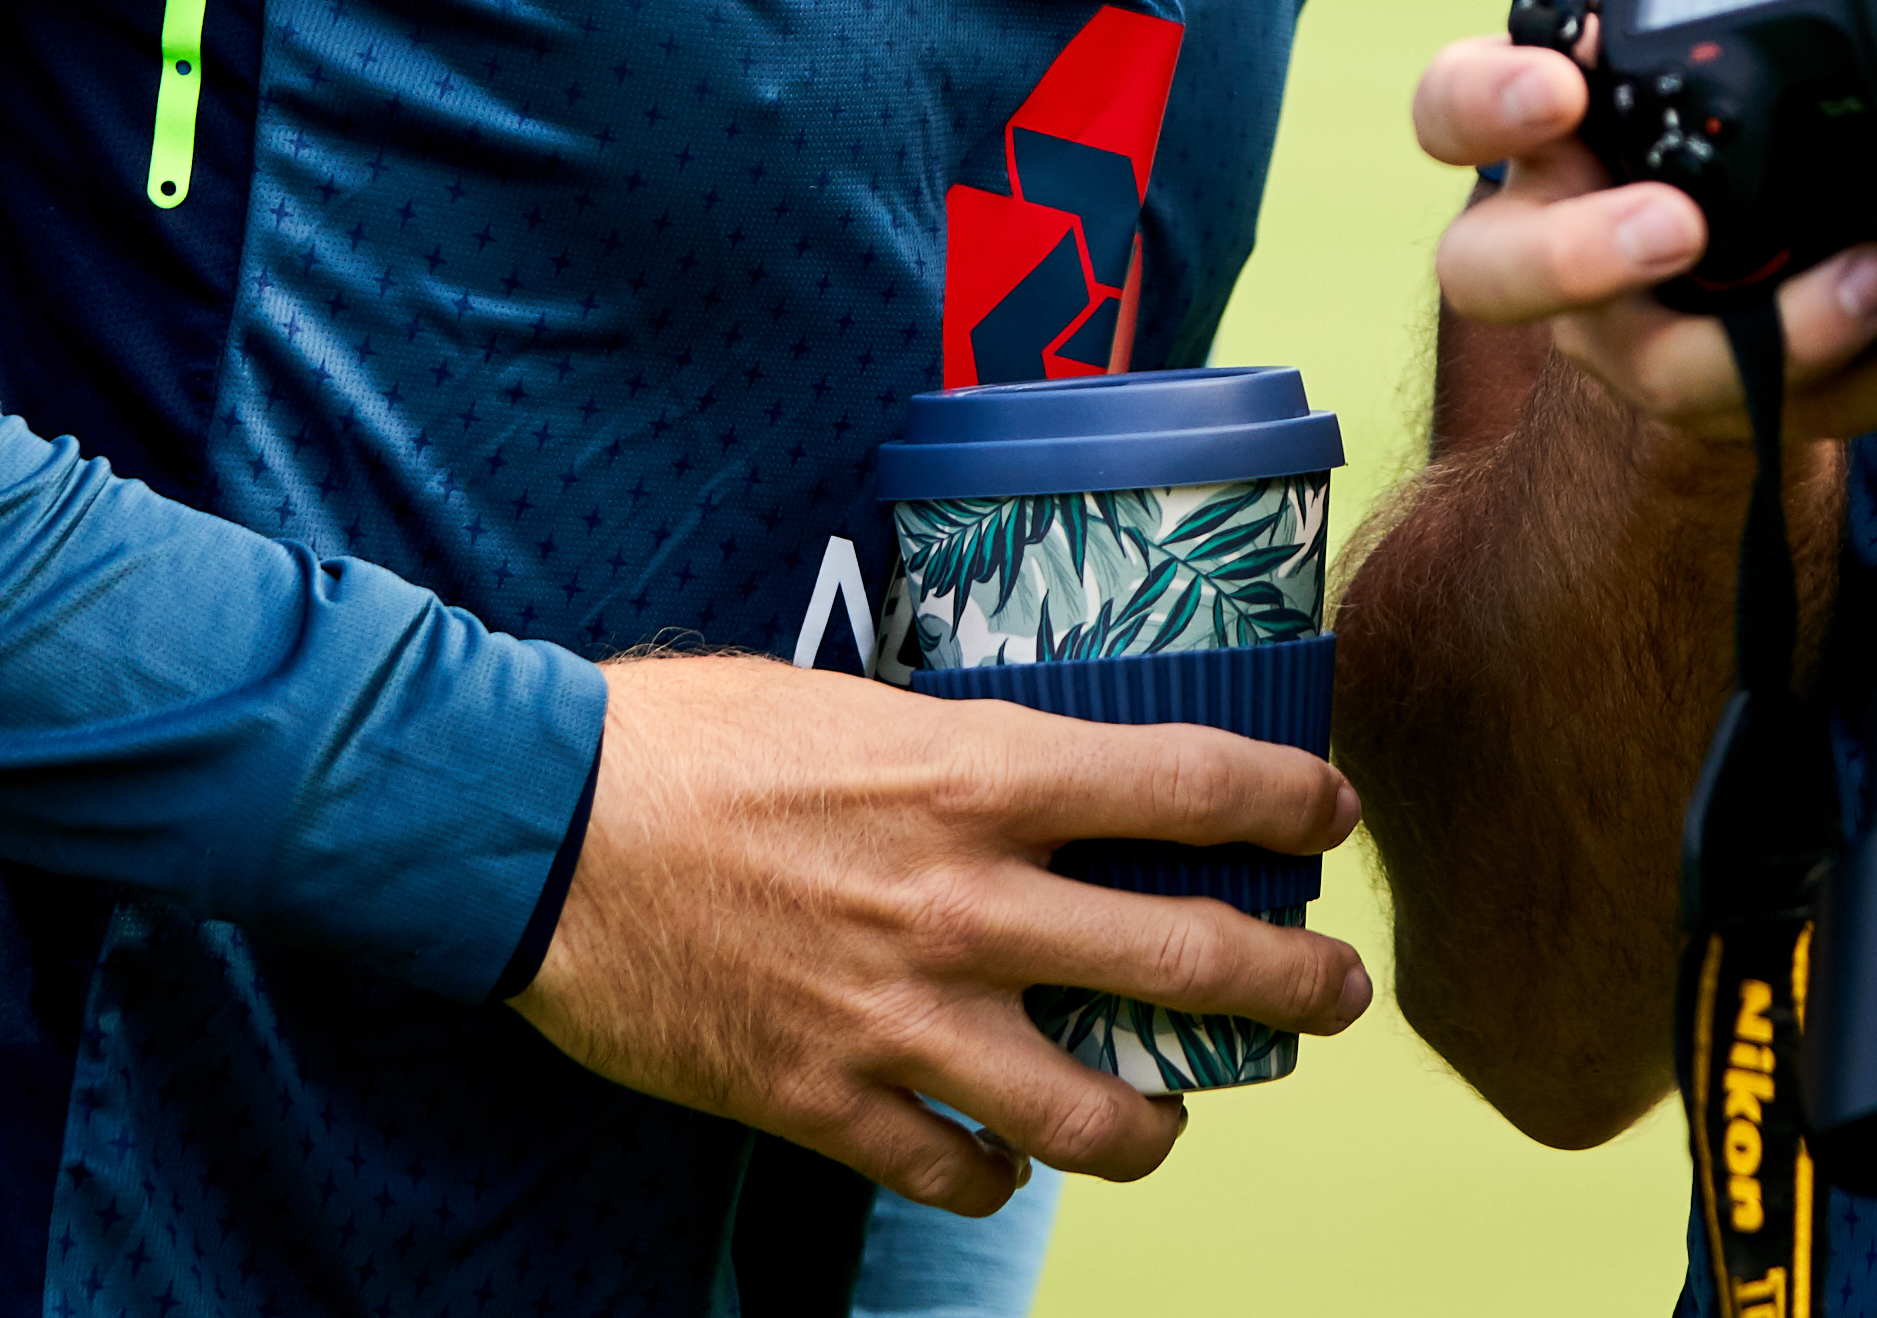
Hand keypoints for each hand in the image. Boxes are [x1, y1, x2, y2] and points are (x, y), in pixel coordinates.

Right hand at [511, 651, 1368, 1210]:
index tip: (1328, 814)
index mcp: (982, 776)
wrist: (540, 828)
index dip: (1287, 801)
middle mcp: (968, 904)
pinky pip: (956, 1173)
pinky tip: (1003, 1154)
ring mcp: (903, 1018)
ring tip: (1177, 1115)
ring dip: (1160, 1125)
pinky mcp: (826, 1101)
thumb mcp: (860, 702)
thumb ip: (966, 753)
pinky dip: (995, 1175)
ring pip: (1096, 1116)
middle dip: (1295, 985)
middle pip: (1195, 963)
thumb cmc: (691, 740)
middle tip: (1337, 994)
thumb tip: (1044, 777)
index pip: (1193, 785)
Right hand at [1417, 29, 1876, 449]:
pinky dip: (1868, 362)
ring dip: (1767, 336)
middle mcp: (1561, 244)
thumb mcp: (1726, 29)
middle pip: (1492, 275)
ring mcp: (1632, 338)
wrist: (1764, 248)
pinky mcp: (1729, 400)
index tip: (1559, 86)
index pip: (1457, 109)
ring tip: (1871, 279)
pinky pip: (1783, 408)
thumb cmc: (1716, 121)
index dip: (1486, 101)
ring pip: (1654, 368)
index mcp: (1546, 134)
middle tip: (1676, 228)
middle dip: (1576, 255)